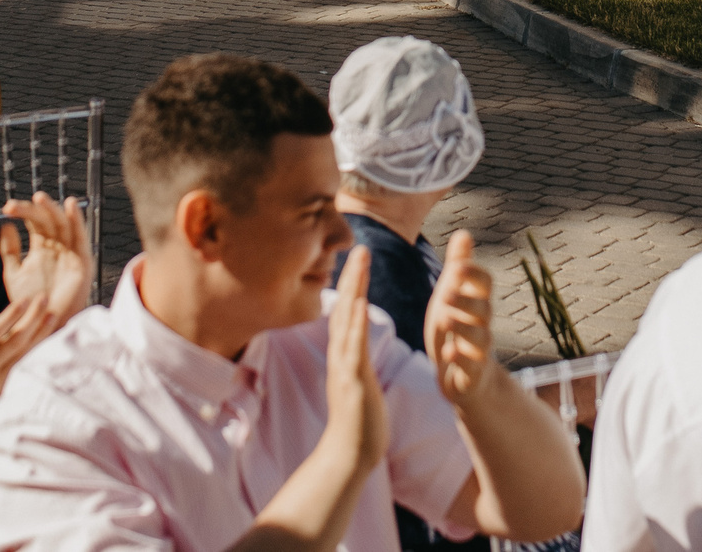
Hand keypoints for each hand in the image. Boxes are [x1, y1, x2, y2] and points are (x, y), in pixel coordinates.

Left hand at [0, 193, 93, 323]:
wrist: (43, 327)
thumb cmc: (30, 304)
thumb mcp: (15, 275)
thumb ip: (10, 251)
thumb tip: (5, 226)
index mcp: (42, 246)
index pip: (34, 220)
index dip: (22, 211)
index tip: (6, 208)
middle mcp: (57, 246)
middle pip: (48, 219)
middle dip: (33, 209)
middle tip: (15, 205)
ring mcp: (70, 253)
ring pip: (64, 224)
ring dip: (53, 209)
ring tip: (39, 198)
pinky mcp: (83, 263)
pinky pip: (81, 239)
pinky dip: (78, 221)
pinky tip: (71, 206)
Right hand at [0, 276, 55, 424]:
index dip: (9, 317)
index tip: (24, 299)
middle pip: (13, 342)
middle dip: (32, 319)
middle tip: (45, 298)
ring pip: (24, 355)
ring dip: (40, 334)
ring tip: (53, 314)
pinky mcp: (5, 392)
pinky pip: (25, 370)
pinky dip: (38, 354)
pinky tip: (50, 339)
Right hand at [322, 246, 388, 480]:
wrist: (349, 455)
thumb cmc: (359, 423)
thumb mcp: (359, 383)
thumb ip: (357, 362)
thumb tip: (360, 350)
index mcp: (345, 355)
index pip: (348, 312)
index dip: (353, 285)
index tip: (360, 259)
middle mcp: (340, 355)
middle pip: (344, 307)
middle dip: (352, 277)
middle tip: (359, 246)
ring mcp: (344, 367)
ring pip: (347, 319)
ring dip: (354, 289)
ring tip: (360, 261)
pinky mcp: (352, 381)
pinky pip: (354, 348)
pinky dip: (356, 324)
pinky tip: (361, 303)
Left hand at [421, 230, 500, 407]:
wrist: (465, 378)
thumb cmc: (458, 329)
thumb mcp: (452, 296)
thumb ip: (459, 267)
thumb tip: (464, 232)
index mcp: (476, 303)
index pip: (485, 283)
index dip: (474, 273)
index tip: (456, 267)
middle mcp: (482, 325)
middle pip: (484, 309)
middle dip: (466, 300)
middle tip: (446, 292)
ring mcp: (479, 351)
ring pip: (481, 338)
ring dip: (464, 328)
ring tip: (446, 318)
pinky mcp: (471, 374)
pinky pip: (471, 367)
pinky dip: (461, 359)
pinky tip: (449, 351)